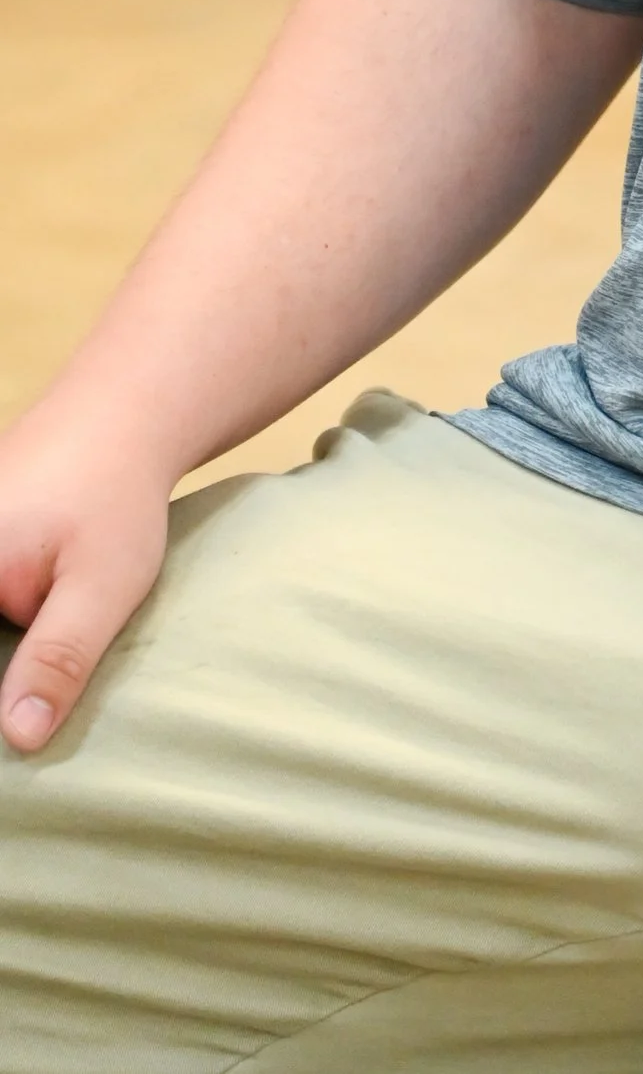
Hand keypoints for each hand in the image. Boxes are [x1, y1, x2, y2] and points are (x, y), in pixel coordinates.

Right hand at [0, 399, 174, 753]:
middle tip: (47, 687)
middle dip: (12, 668)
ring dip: (13, 652)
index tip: (35, 705)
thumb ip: (57, 660)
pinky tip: (32, 629)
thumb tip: (19, 738)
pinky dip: (11, 621)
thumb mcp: (102, 585)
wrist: (123, 412)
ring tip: (52, 646)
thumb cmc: (115, 494)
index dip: (8, 689)